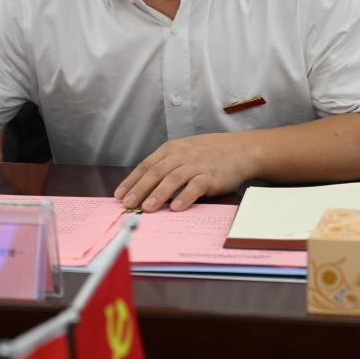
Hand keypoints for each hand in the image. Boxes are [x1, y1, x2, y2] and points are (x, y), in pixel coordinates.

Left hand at [114, 132, 256, 211]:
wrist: (240, 149)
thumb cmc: (209, 153)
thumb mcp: (185, 152)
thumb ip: (166, 165)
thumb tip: (144, 187)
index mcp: (172, 150)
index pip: (146, 165)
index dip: (131, 180)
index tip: (119, 195)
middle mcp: (181, 156)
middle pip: (156, 173)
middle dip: (139, 189)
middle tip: (128, 204)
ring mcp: (196, 165)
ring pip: (172, 179)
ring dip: (158, 194)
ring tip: (146, 208)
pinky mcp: (211, 176)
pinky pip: (195, 187)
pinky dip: (184, 197)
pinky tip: (175, 208)